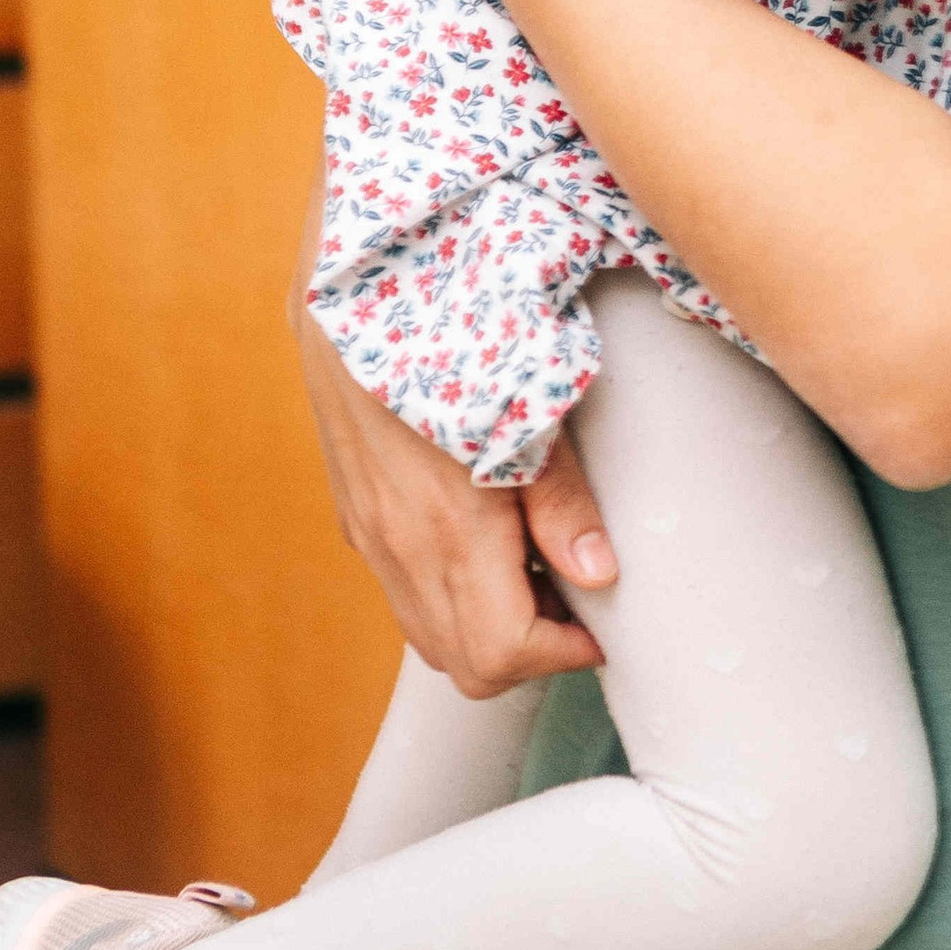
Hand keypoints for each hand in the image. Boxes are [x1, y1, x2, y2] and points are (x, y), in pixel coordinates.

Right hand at [288, 157, 613, 699]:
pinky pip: (403, 593)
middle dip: (529, 652)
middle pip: (464, 665)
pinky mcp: (355, 515)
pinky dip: (451, 597)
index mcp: (448, 530)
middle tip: (575, 598)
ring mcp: (370, 535)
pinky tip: (486, 537)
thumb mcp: (530, 405)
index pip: (501, 655)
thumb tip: (599, 575)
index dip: (561, 653)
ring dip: (486, 627)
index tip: (600, 622)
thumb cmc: (453, 333)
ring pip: (427, 636)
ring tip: (535, 564)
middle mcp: (399, 548)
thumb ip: (561, 499)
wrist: (349, 284)